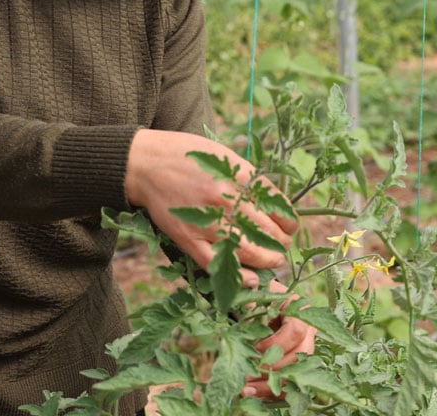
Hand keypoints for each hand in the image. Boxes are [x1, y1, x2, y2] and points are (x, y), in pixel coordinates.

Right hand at [125, 129, 296, 278]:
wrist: (146, 164)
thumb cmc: (187, 156)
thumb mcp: (224, 156)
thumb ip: (249, 178)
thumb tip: (274, 202)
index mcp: (238, 176)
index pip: (277, 205)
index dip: (289, 222)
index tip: (290, 228)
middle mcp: (226, 199)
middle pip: (267, 230)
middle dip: (281, 243)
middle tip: (284, 247)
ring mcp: (206, 221)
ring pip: (248, 250)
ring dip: (268, 260)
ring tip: (274, 261)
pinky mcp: (187, 237)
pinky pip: (217, 262)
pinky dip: (238, 274)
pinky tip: (253, 279)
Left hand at [243, 280, 314, 398]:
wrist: (261, 302)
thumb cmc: (258, 294)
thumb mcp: (254, 290)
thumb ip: (251, 290)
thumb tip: (249, 291)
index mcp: (299, 310)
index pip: (296, 331)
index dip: (276, 343)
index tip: (255, 350)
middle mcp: (307, 330)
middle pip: (301, 355)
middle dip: (274, 368)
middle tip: (248, 375)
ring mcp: (304, 348)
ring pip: (297, 372)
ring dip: (271, 384)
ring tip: (245, 389)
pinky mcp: (297, 363)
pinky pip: (290, 382)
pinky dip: (272, 390)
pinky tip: (252, 393)